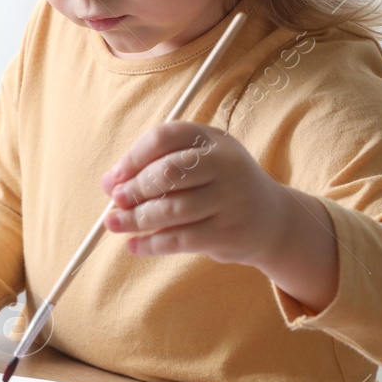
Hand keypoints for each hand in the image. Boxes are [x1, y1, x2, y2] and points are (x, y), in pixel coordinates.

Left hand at [101, 121, 284, 264]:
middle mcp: (226, 165)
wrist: (273, 220)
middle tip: (115, 201)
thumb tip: (109, 183)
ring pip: (171, 210)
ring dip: (136, 219)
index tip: (115, 176)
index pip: (166, 137)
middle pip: (168, 172)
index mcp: (213, 140)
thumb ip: (155, 168)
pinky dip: (151, 244)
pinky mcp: (229, 233)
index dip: (134, 156)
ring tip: (114, 224)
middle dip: (134, 189)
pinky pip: (180, 239)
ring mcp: (230, 199)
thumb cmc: (221, 187)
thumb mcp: (197, 166)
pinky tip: (134, 245)